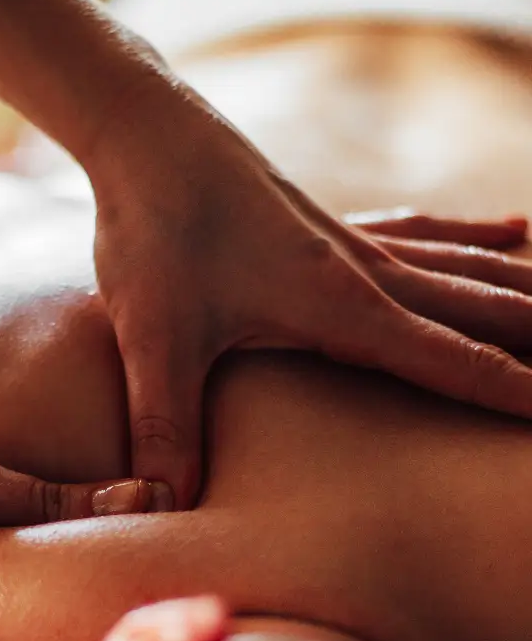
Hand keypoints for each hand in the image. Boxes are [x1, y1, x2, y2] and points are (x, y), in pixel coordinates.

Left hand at [90, 85, 531, 505]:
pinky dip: (472, 237)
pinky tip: (509, 228)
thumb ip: (165, 426)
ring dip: (516, 289)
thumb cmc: (153, 231)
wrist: (147, 135)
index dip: (506, 390)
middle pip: (475, 309)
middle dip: (531, 339)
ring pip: (461, 266)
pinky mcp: (328, 224)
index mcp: (341, 305)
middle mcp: (363, 270)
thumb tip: (167, 506)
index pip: (448, 358)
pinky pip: (424, 232)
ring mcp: (351, 241)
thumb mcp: (155, 339)